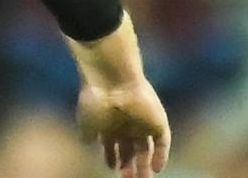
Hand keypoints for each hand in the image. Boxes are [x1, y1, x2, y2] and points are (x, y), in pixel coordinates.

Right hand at [67, 12, 169, 176]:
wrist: (111, 78)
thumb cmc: (95, 100)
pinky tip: (155, 169)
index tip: (110, 167)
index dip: (111, 156)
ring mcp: (142, 121)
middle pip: (129, 148)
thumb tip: (87, 143)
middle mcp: (125, 121)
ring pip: (145, 148)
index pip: (112, 143)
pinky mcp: (157, 121)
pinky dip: (160, 156)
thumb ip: (87, 134)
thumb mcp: (85, 120)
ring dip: (143, 165)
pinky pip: (162, 142)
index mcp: (109, 120)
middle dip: (127, 164)